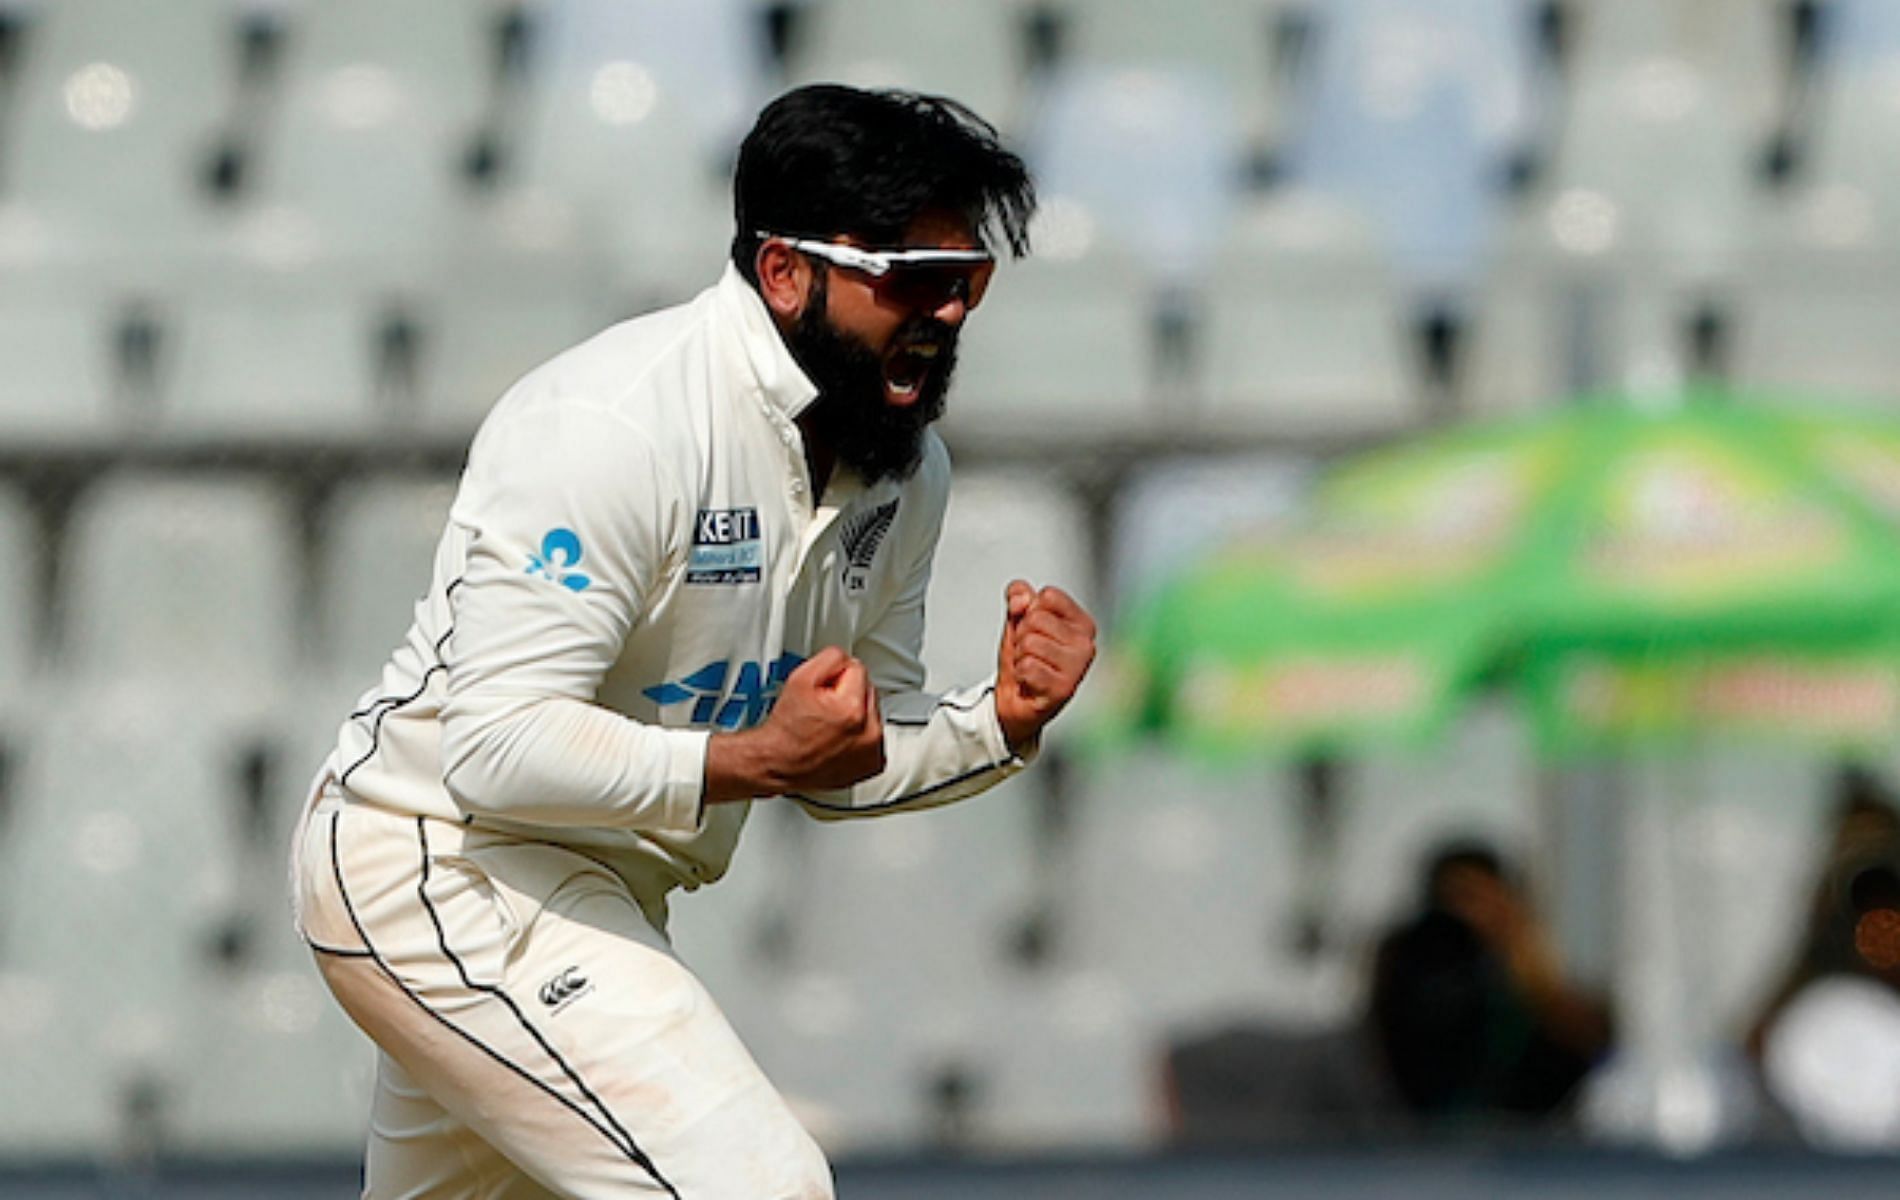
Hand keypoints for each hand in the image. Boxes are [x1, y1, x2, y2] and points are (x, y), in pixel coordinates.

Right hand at [704, 647, 884, 801]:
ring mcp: (873, 753)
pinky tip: (839, 740)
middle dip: (847, 695)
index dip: (833, 677)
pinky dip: (859, 737)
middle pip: (867, 691)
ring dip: (855, 715)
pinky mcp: (873, 765)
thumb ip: (830, 658)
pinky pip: (873, 737)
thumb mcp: (800, 679)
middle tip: (822, 710)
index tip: (820, 693)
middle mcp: (869, 735)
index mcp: (853, 711)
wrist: (778, 765)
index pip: (857, 669)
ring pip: (872, 714)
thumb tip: (846, 660)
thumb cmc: (786, 730)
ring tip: (829, 726)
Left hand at [995, 580, 1096, 752]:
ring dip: (1020, 656)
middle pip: (1036, 619)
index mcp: (1082, 623)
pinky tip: (1031, 682)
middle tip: (1029, 653)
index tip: (1034, 630)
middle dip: (1022, 636)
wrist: (1016, 701)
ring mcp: (1078, 667)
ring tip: (1030, 667)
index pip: (1049, 596)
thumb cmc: (1024, 659)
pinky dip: (1021, 674)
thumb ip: (1019, 596)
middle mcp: (1086, 644)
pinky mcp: (1064, 688)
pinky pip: (1027, 666)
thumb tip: (1021, 598)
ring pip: (1030, 643)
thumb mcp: (1018, 620)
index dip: (1030, 610)